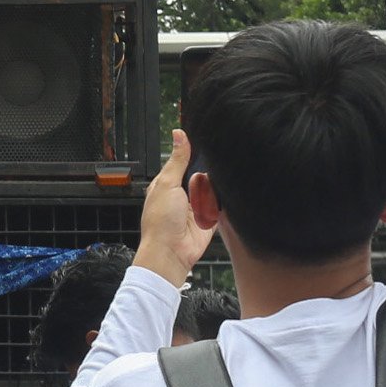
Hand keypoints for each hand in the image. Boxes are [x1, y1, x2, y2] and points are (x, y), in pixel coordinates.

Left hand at [134, 129, 217, 286]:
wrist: (171, 251)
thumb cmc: (160, 222)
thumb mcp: (167, 183)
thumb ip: (177, 160)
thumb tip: (179, 135)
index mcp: (167, 184)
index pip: (182, 162)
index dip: (192, 152)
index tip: (205, 139)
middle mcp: (182, 194)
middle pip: (199, 173)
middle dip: (205, 169)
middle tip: (214, 159)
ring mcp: (196, 205)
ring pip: (211, 186)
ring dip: (213, 185)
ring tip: (214, 183)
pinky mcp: (209, 217)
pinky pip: (220, 203)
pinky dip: (222, 199)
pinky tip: (225, 192)